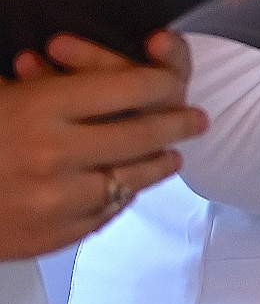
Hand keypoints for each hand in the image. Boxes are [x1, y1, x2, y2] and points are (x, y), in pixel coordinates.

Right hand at [0, 32, 203, 261]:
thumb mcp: (2, 95)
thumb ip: (48, 83)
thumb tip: (102, 67)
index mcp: (40, 109)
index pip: (131, 87)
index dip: (163, 80)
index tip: (175, 80)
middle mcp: (55, 154)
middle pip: (143, 132)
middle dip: (177, 123)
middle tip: (196, 119)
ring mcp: (53, 200)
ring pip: (131, 178)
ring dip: (156, 164)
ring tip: (171, 156)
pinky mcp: (48, 236)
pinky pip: (102, 214)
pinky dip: (119, 198)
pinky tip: (127, 189)